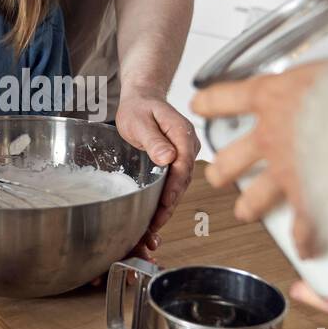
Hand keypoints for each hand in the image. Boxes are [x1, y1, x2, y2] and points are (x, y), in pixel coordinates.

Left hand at [114, 92, 198, 258]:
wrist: (142, 99)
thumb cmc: (139, 107)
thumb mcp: (140, 120)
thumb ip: (153, 139)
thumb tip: (167, 157)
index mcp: (183, 134)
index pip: (182, 166)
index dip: (173, 189)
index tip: (164, 205)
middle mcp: (189, 147)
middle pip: (182, 181)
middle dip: (169, 206)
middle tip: (154, 226)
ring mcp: (185, 156)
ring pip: (178, 186)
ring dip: (167, 208)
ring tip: (152, 229)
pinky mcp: (178, 163)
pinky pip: (173, 184)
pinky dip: (165, 201)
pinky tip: (155, 217)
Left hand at [190, 0, 327, 256]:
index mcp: (274, 97)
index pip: (229, 97)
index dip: (211, 103)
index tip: (198, 106)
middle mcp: (271, 138)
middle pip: (230, 157)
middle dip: (221, 169)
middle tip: (216, 175)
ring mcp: (285, 173)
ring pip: (253, 197)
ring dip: (248, 205)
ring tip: (244, 212)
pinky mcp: (308, 201)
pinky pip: (301, 226)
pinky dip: (305, 237)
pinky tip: (307, 247)